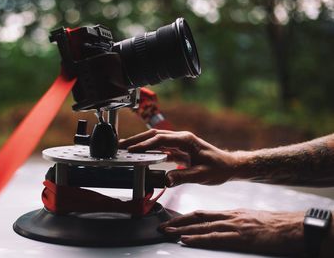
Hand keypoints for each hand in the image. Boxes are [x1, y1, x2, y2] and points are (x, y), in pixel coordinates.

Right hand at [119, 129, 238, 186]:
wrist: (229, 166)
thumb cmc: (219, 168)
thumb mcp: (202, 175)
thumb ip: (183, 177)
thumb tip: (165, 180)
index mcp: (186, 140)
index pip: (161, 140)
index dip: (145, 145)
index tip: (131, 151)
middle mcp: (182, 138)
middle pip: (155, 135)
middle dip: (137, 140)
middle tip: (121, 146)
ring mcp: (180, 143)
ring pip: (157, 140)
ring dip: (141, 143)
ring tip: (126, 148)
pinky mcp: (179, 149)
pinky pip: (161, 147)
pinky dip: (149, 150)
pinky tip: (141, 155)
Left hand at [160, 209, 304, 255]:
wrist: (289, 226)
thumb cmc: (270, 224)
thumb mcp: (247, 218)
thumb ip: (231, 221)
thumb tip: (217, 226)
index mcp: (229, 213)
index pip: (202, 213)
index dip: (185, 217)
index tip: (172, 220)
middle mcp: (228, 217)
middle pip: (197, 218)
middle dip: (178, 222)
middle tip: (162, 226)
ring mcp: (233, 226)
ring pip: (202, 227)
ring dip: (183, 230)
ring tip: (168, 233)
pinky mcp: (240, 237)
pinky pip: (214, 237)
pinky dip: (198, 238)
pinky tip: (187, 239)